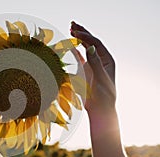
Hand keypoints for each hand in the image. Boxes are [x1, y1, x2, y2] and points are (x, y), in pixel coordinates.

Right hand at [71, 22, 132, 156]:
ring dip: (78, 39)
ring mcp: (92, 65)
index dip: (86, 36)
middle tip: (72, 24)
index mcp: (107, 61)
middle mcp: (100, 61)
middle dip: (82, 33)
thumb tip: (90, 47)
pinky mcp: (86, 71)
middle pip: (91, 43)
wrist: (100, 110)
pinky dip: (75, 51)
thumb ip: (95, 63)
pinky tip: (70, 45)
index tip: (75, 31)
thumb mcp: (101, 79)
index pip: (96, 44)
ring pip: (85, 49)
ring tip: (71, 29)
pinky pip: (80, 58)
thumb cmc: (104, 97)